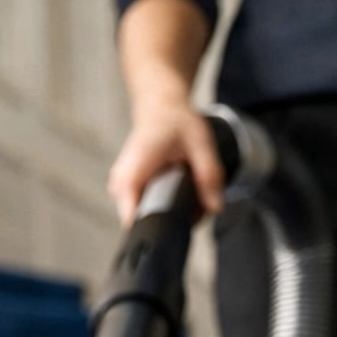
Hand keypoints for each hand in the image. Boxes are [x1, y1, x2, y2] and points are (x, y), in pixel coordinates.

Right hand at [108, 95, 224, 225]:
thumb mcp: (199, 143)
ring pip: (147, 219)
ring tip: (185, 189)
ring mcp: (121, 191)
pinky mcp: (127, 193)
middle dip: (173, 220)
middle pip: (145, 223)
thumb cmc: (174, 121)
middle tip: (195, 202)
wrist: (160, 107)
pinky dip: (164, 206)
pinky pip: (145, 211)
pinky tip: (175, 188)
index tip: (180, 227)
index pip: (134, 220)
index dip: (158, 229)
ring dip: (169, 213)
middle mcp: (120, 186)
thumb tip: (215, 207)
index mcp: (132, 173)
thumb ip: (209, 175)